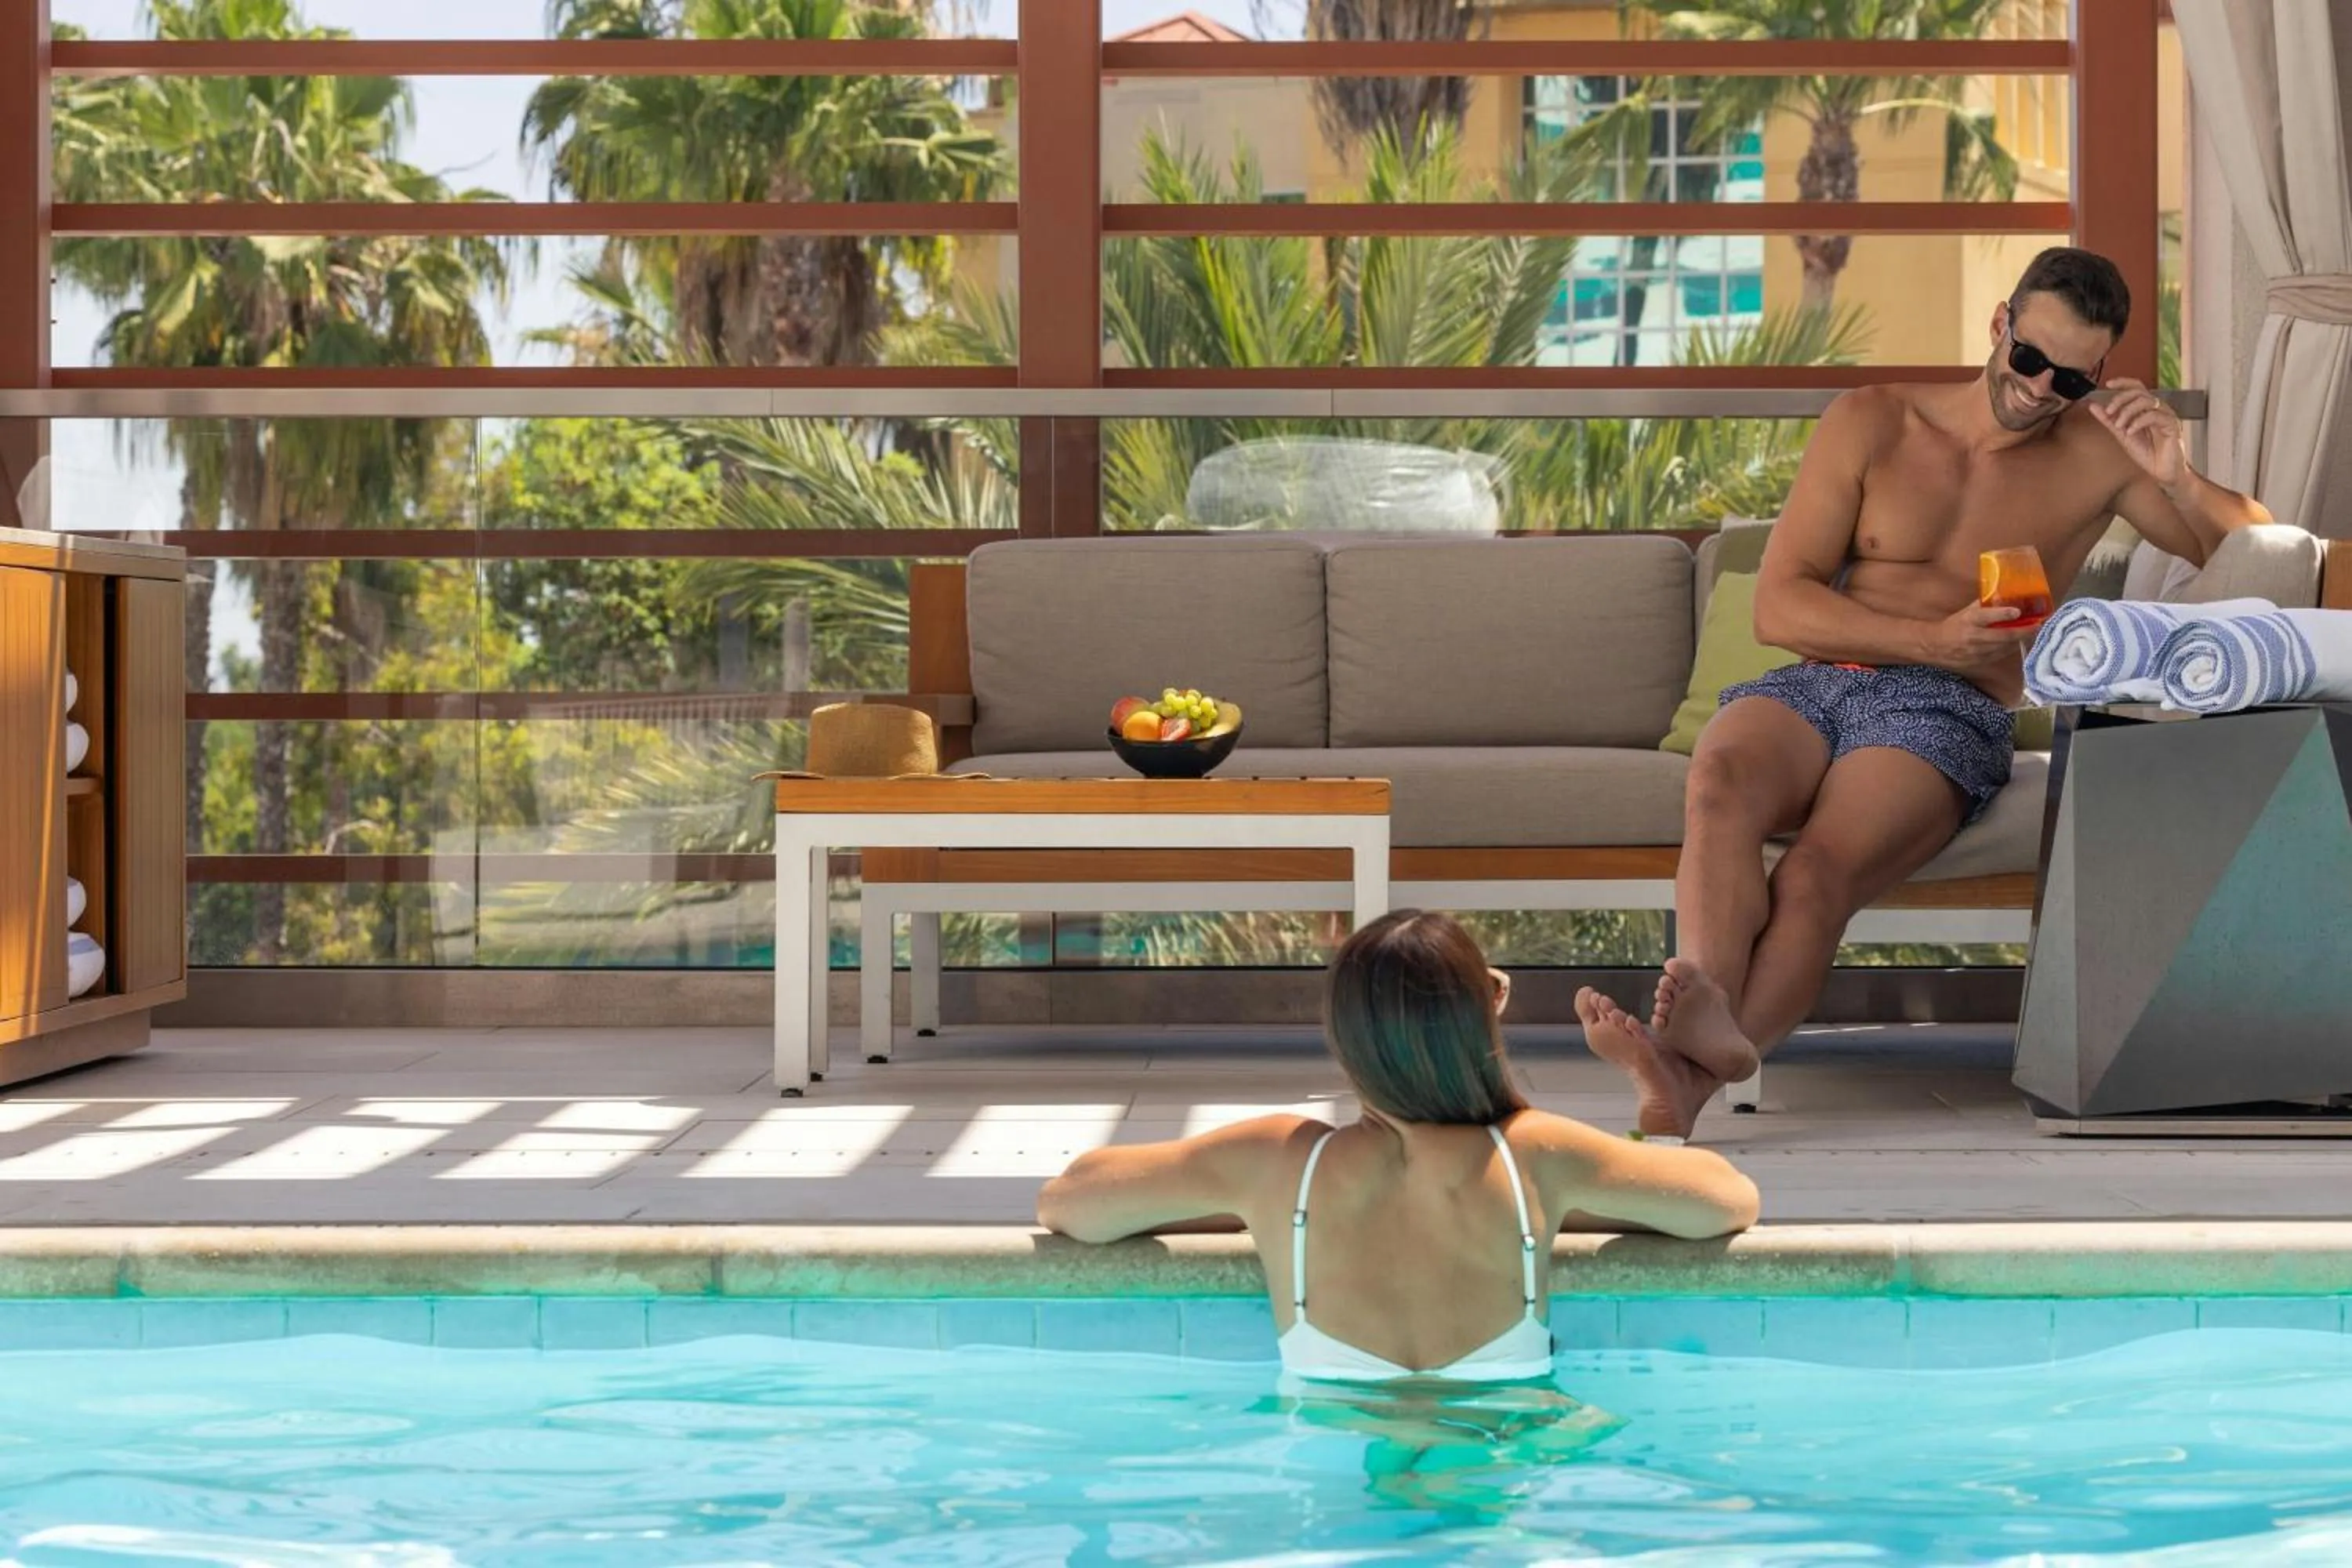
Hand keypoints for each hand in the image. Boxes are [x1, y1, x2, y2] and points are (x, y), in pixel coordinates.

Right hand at [1916, 602, 2032, 673]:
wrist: (1936, 647)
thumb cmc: (1954, 625)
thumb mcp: (1966, 612)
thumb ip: (1984, 605)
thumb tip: (2004, 596)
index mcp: (1969, 621)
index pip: (1987, 616)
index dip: (2003, 614)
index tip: (2018, 611)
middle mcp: (1974, 637)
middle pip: (2003, 635)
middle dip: (2023, 630)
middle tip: (2038, 624)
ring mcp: (1978, 652)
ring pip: (2005, 646)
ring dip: (2020, 639)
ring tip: (2032, 631)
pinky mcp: (1981, 662)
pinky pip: (2001, 654)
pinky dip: (2011, 647)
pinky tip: (2017, 641)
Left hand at [2089, 378, 2185, 485]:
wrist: (2162, 471)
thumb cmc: (2147, 453)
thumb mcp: (2122, 435)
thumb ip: (2108, 421)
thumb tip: (2093, 406)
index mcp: (2147, 409)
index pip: (2137, 388)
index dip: (2124, 382)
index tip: (2108, 384)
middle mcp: (2158, 409)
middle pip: (2139, 392)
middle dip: (2121, 399)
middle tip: (2109, 411)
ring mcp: (2167, 416)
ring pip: (2147, 401)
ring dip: (2128, 412)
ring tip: (2119, 426)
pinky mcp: (2173, 425)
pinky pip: (2155, 416)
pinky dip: (2139, 422)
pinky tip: (2130, 431)